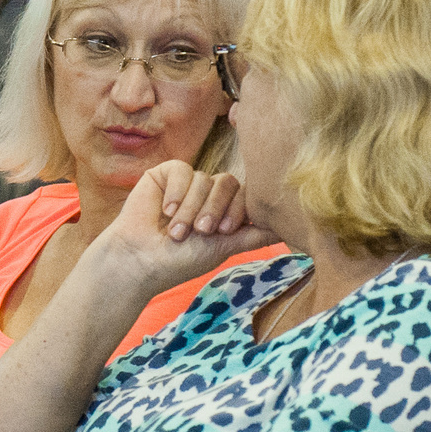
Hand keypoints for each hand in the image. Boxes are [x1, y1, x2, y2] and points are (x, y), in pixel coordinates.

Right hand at [92, 161, 272, 296]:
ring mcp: (188, 183)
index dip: (237, 210)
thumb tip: (289, 228)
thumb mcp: (224, 247)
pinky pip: (182, 170)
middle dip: (214, 209)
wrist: (141, 260)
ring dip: (191, 209)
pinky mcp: (166, 174)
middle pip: (228, 183)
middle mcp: (208, 194)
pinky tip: (165, 211)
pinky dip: (176, 193)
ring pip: (204, 179)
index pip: (245, 196)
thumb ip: (255, 235)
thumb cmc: (180, 261)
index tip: (222, 232)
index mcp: (224, 211)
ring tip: (176, 231)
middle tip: (200, 231)